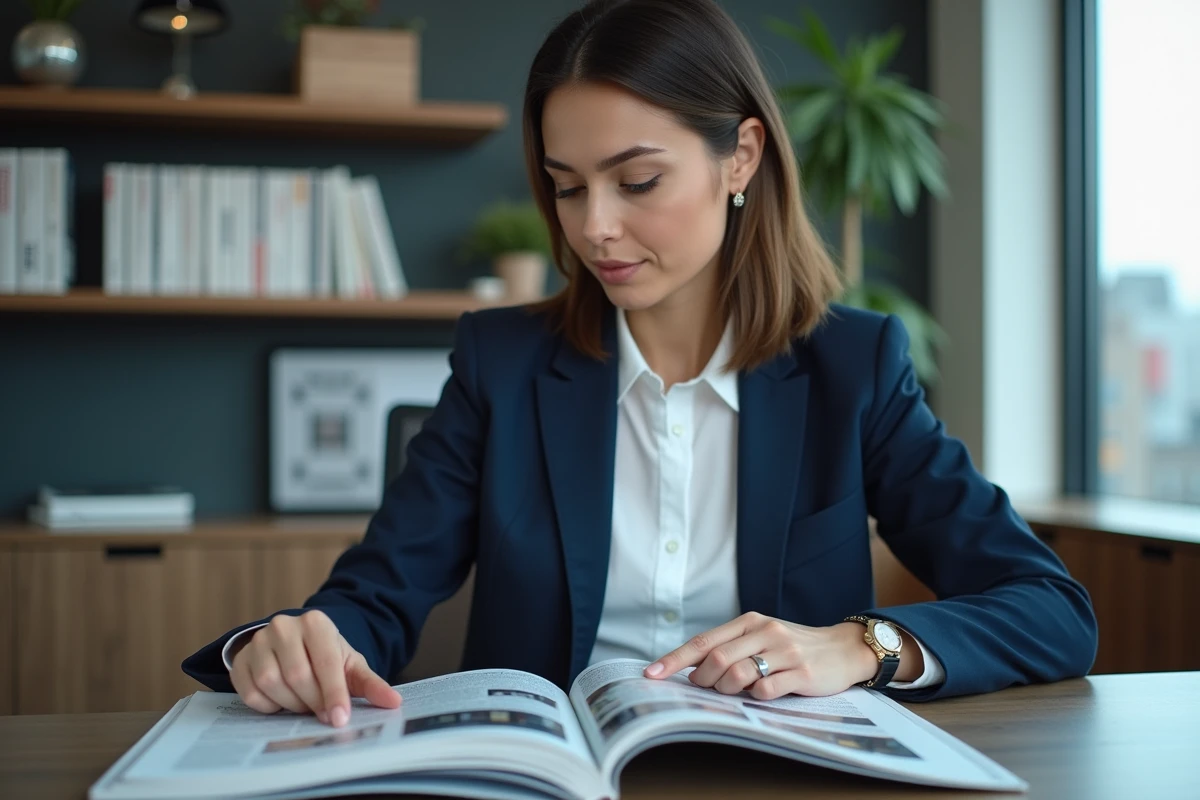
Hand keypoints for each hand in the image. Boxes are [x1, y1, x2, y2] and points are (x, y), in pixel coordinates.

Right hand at [229, 610, 401, 726]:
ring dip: (291, 703)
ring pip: (272, 683)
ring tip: (304, 704)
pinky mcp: (240, 660)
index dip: (334, 694)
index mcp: (316, 623)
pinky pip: (251, 692)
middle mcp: (284, 626)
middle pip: (298, 675)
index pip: (326, 662)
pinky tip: (281, 702)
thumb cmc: (326, 657)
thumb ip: (371, 684)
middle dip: (313, 702)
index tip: (340, 719)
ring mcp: (259, 641)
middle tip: (324, 714)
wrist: (296, 645)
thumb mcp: (351, 665)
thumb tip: (394, 702)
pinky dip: (268, 706)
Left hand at [642, 612, 878, 699]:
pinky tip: (761, 694)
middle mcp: (765, 632)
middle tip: (704, 689)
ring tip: (733, 692)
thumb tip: (690, 668)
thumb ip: (731, 647)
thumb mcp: (762, 637)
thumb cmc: (794, 646)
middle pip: (716, 658)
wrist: (843, 649)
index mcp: (750, 622)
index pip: (704, 641)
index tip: (652, 674)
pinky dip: (755, 697)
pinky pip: (766, 690)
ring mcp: (785, 652)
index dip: (674, 659)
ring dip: (727, 689)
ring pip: (738, 674)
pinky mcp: (802, 673)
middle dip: (702, 679)